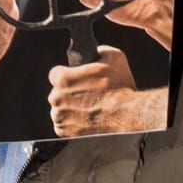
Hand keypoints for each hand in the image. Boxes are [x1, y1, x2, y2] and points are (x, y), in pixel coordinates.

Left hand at [48, 47, 168, 136]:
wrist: (127, 115)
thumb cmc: (120, 88)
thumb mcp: (115, 57)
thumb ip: (100, 50)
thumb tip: (97, 51)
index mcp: (64, 79)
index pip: (55, 73)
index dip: (67, 75)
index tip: (76, 79)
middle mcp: (56, 98)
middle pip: (57, 92)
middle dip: (69, 93)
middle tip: (87, 94)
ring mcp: (59, 116)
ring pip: (60, 109)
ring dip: (70, 108)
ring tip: (89, 108)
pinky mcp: (64, 131)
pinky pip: (63, 125)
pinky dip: (72, 123)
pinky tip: (87, 118)